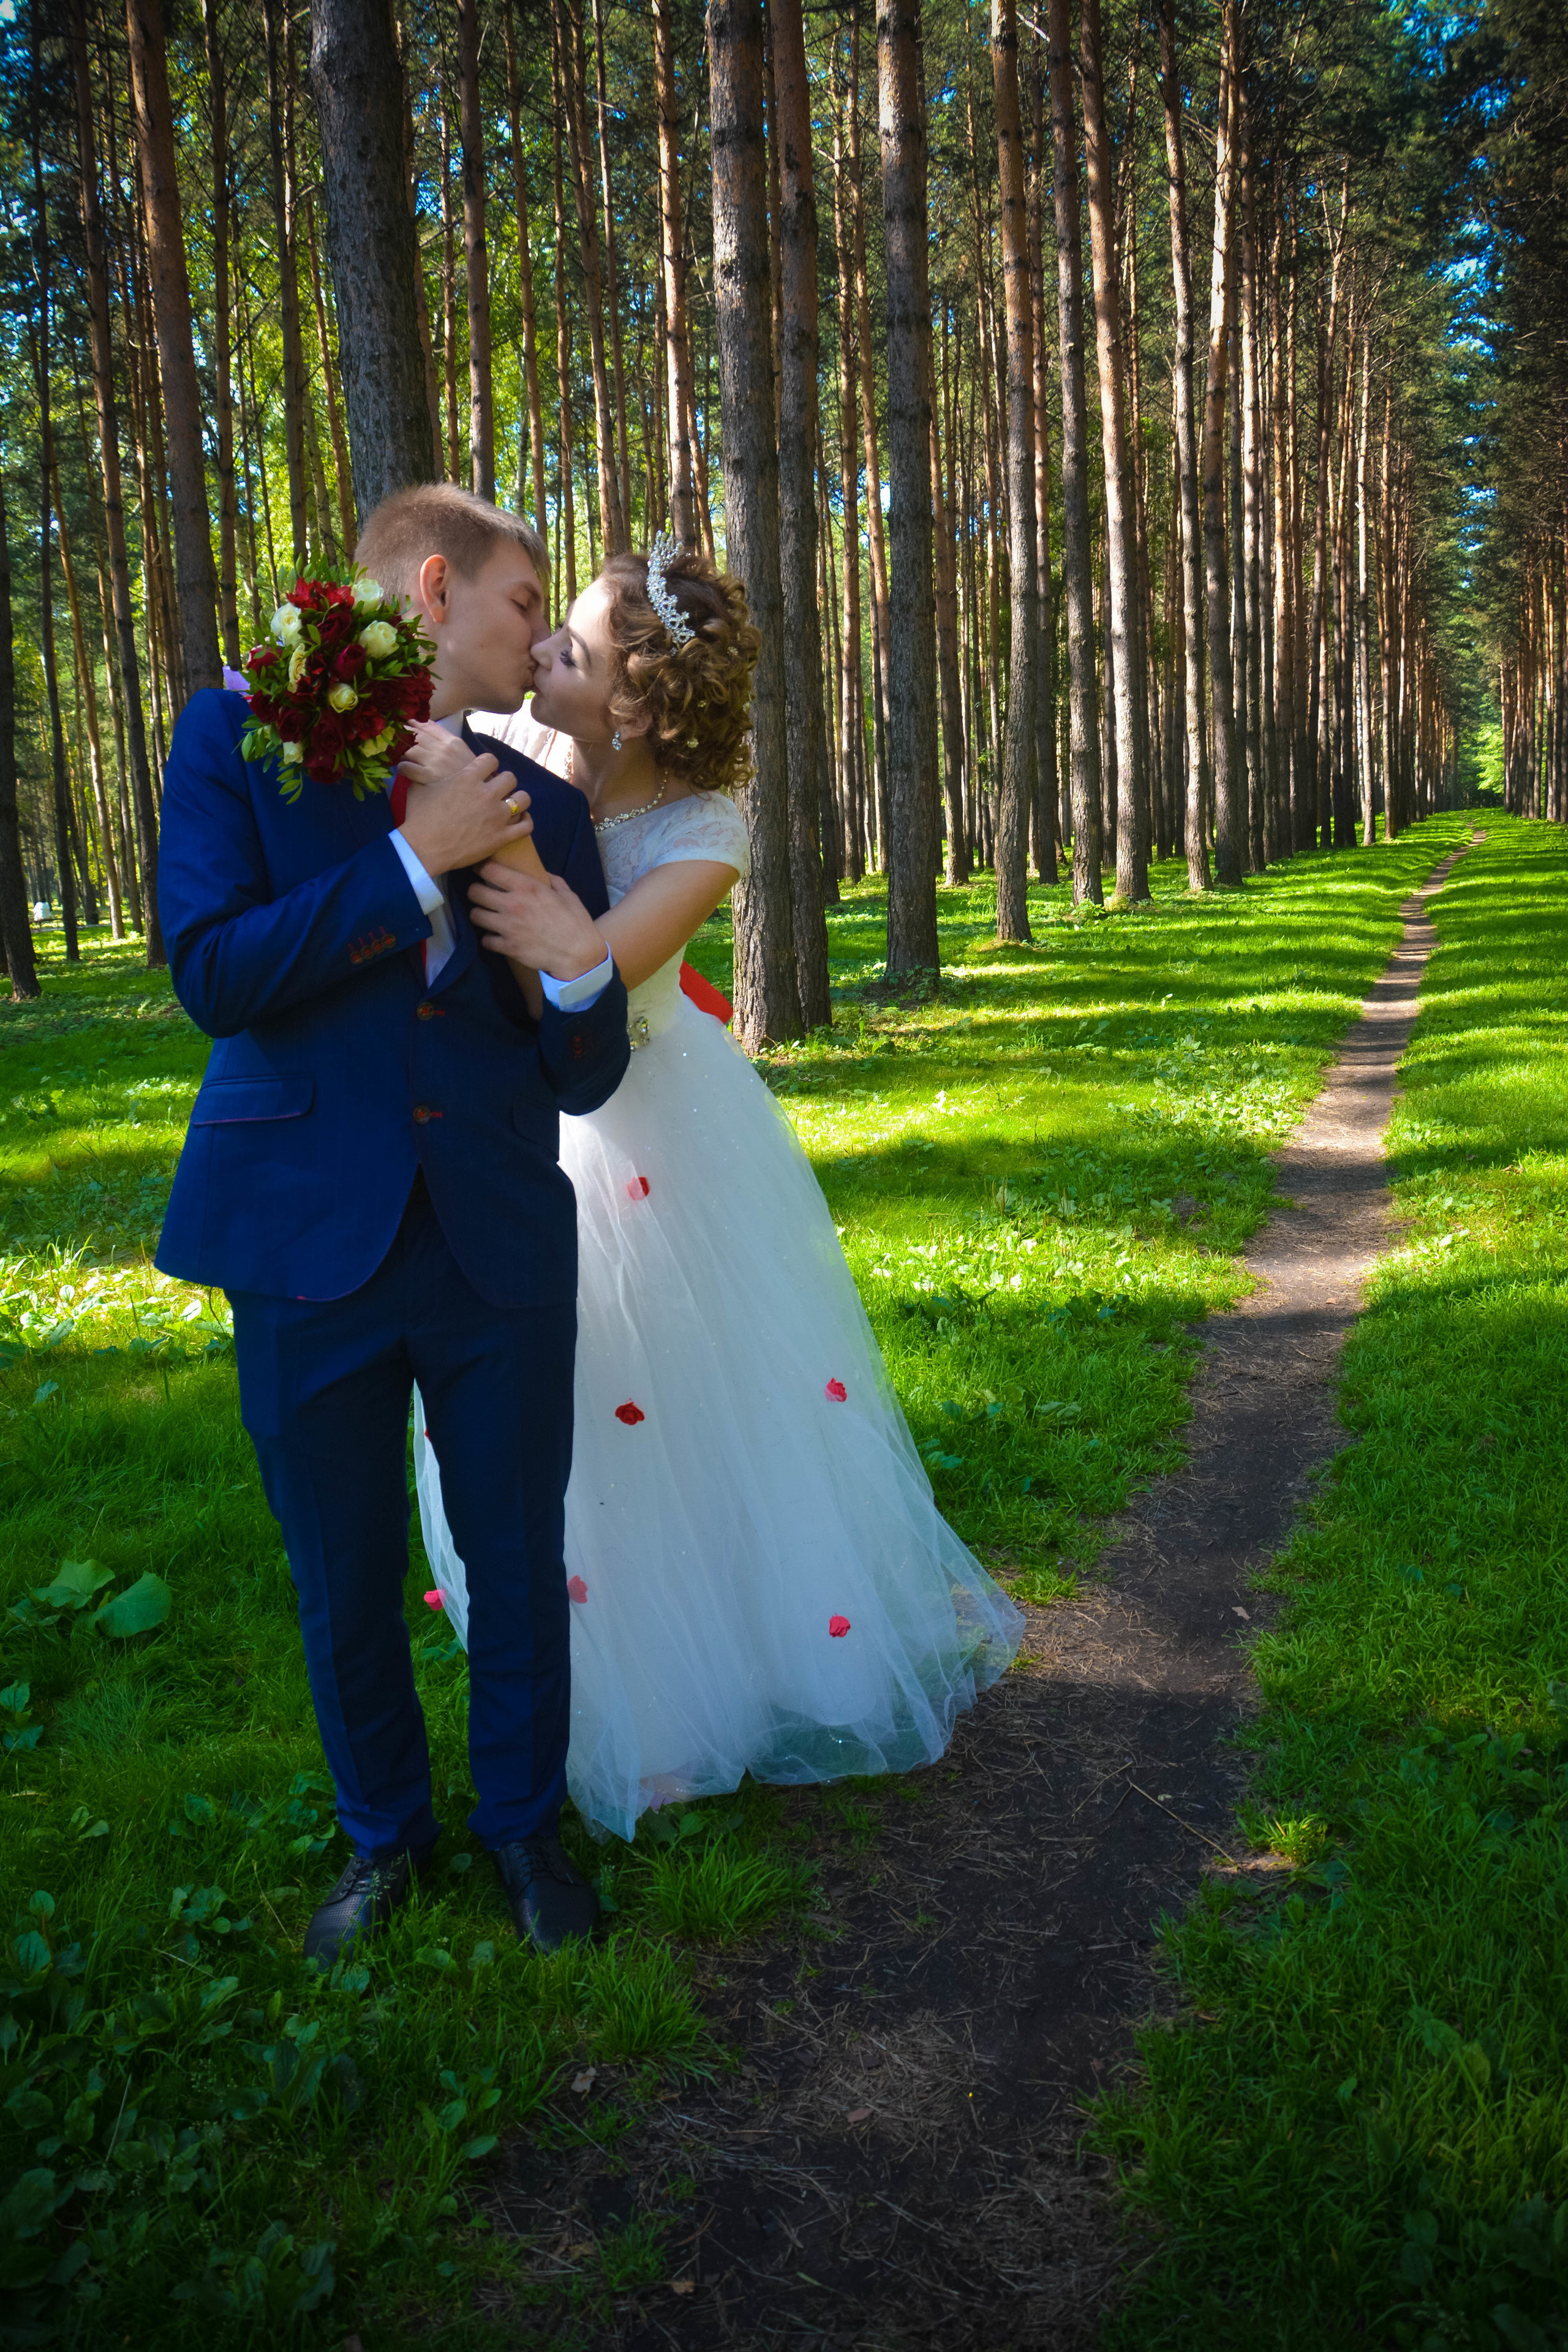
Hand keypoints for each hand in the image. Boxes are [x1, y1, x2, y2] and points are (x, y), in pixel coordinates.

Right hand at [397, 722, 532, 875]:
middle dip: (504, 781)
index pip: (491, 760)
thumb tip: (423, 766)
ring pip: (523, 798)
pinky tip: (521, 820)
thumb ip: (435, 775)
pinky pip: (526, 826)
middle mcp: (486, 793)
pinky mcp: (501, 837)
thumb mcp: (424, 787)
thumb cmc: (420, 818)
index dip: (489, 764)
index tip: (485, 771)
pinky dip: (526, 821)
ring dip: (519, 799)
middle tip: (498, 789)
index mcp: (468, 777)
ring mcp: (496, 816)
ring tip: (512, 803)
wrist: (423, 847)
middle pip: (510, 777)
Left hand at [467, 864, 606, 981]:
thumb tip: (542, 873)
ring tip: (485, 915)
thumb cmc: (576, 922)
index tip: (481, 870)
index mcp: (527, 887)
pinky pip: (485, 940)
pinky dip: (489, 939)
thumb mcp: (567, 894)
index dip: (481, 868)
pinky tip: (496, 937)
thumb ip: (552, 880)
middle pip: (475, 892)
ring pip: (475, 915)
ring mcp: (508, 927)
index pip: (490, 870)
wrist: (578, 953)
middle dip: (475, 892)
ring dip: (479, 915)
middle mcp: (513, 904)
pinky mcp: (507, 947)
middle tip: (481, 894)